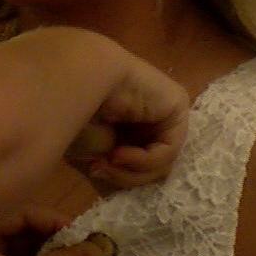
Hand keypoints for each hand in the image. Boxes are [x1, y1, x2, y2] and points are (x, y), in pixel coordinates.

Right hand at [72, 55, 187, 186]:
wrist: (82, 80)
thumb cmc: (78, 109)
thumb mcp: (93, 148)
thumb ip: (116, 165)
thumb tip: (122, 165)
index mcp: (129, 121)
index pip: (136, 161)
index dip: (116, 174)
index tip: (93, 168)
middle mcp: (148, 116)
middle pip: (150, 164)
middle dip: (123, 174)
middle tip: (98, 168)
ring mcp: (165, 111)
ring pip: (160, 162)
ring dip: (131, 171)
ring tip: (108, 161)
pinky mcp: (177, 105)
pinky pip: (168, 149)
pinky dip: (144, 160)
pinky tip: (120, 153)